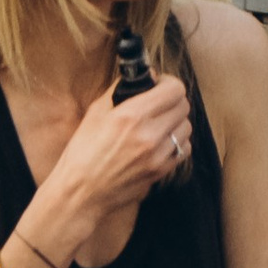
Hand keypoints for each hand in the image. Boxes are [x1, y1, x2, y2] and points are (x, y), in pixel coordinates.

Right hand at [32, 73, 193, 257]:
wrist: (81, 192)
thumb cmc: (83, 152)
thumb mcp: (96, 112)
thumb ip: (121, 90)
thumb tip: (145, 76)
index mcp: (132, 116)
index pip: (174, 90)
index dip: (168, 83)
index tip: (159, 84)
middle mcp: (149, 135)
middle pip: (183, 106)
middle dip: (172, 100)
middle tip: (159, 102)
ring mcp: (157, 156)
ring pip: (186, 127)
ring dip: (176, 121)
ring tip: (160, 122)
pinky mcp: (160, 172)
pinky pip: (184, 149)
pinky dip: (177, 142)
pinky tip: (162, 141)